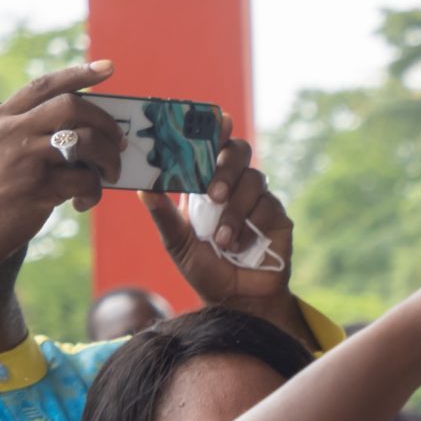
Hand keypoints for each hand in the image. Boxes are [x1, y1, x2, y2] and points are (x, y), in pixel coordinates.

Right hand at [0, 62, 124, 293]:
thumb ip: (18, 132)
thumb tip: (71, 127)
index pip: (43, 85)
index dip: (79, 74)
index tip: (109, 68)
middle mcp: (9, 133)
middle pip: (72, 106)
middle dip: (106, 122)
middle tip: (118, 142)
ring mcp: (23, 159)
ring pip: (87, 140)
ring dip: (109, 158)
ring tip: (109, 174)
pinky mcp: (38, 188)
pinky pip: (86, 180)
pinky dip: (94, 192)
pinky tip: (83, 202)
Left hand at [144, 126, 298, 324]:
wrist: (239, 300)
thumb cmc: (206, 270)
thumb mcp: (177, 243)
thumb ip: (164, 216)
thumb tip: (142, 188)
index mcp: (207, 184)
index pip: (212, 147)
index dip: (214, 130)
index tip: (214, 119)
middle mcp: (234, 186)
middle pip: (239, 152)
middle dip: (225, 167)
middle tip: (212, 194)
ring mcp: (259, 200)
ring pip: (254, 179)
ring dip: (235, 207)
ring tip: (221, 238)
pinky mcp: (278, 218)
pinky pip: (268, 206)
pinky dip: (250, 224)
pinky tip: (238, 245)